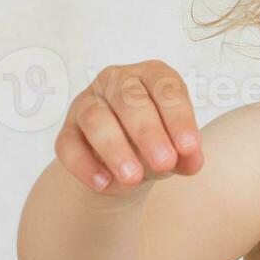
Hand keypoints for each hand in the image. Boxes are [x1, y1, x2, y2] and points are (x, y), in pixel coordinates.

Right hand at [53, 60, 203, 194]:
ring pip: (96, 118)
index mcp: (151, 76)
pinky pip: (69, 145)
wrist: (124, 162)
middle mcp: (117, 81)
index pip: (165, 89)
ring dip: (115, 149)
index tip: (189, 147)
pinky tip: (104, 183)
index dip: (178, 118)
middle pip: (130, 100)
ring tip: (133, 178)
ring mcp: (87, 103)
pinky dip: (85, 165)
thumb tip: (193, 161)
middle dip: (149, 133)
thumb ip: (187, 154)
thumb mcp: (177, 148)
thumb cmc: (157, 143)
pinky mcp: (67, 131)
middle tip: (164, 162)